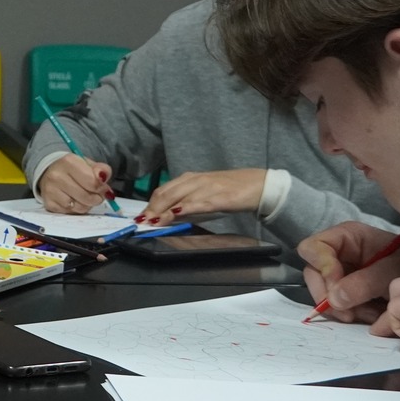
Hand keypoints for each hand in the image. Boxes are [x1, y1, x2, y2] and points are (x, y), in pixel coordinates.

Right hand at [37, 155, 114, 213]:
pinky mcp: (49, 204)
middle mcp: (57, 176)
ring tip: (85, 198)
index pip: (93, 182)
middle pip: (87, 197)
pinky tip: (74, 201)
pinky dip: (77, 209)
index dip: (102, 188)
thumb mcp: (88, 164)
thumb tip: (103, 178)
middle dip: (97, 198)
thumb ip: (101, 169)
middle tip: (97, 195)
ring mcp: (51, 191)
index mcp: (69, 162)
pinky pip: (71, 213)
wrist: (49, 172)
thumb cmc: (73, 169)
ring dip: (87, 205)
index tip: (103, 187)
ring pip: (80, 207)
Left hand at [136, 168, 266, 222]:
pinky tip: (176, 214)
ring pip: (180, 198)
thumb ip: (187, 200)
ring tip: (153, 222)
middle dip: (153, 209)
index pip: (163, 191)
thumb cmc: (230, 190)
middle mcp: (196, 180)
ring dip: (164, 211)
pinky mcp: (220, 198)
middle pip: (167, 194)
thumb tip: (168, 214)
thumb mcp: (204, 192)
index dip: (150, 204)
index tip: (141, 217)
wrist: (258, 185)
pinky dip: (186, 208)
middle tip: (142, 222)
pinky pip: (200, 203)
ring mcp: (208, 188)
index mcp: (190, 178)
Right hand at [296, 221, 399, 323]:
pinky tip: (372, 315)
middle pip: (313, 273)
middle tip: (348, 313)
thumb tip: (334, 299)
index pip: (313, 248)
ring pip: (324, 292)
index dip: (321, 269)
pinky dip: (352, 313)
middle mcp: (340, 253)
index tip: (338, 290)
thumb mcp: (392, 272)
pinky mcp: (349, 290)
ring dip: (343, 308)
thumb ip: (363, 283)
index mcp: (348, 237)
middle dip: (329, 295)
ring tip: (371, 314)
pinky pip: (338, 304)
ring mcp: (343, 272)